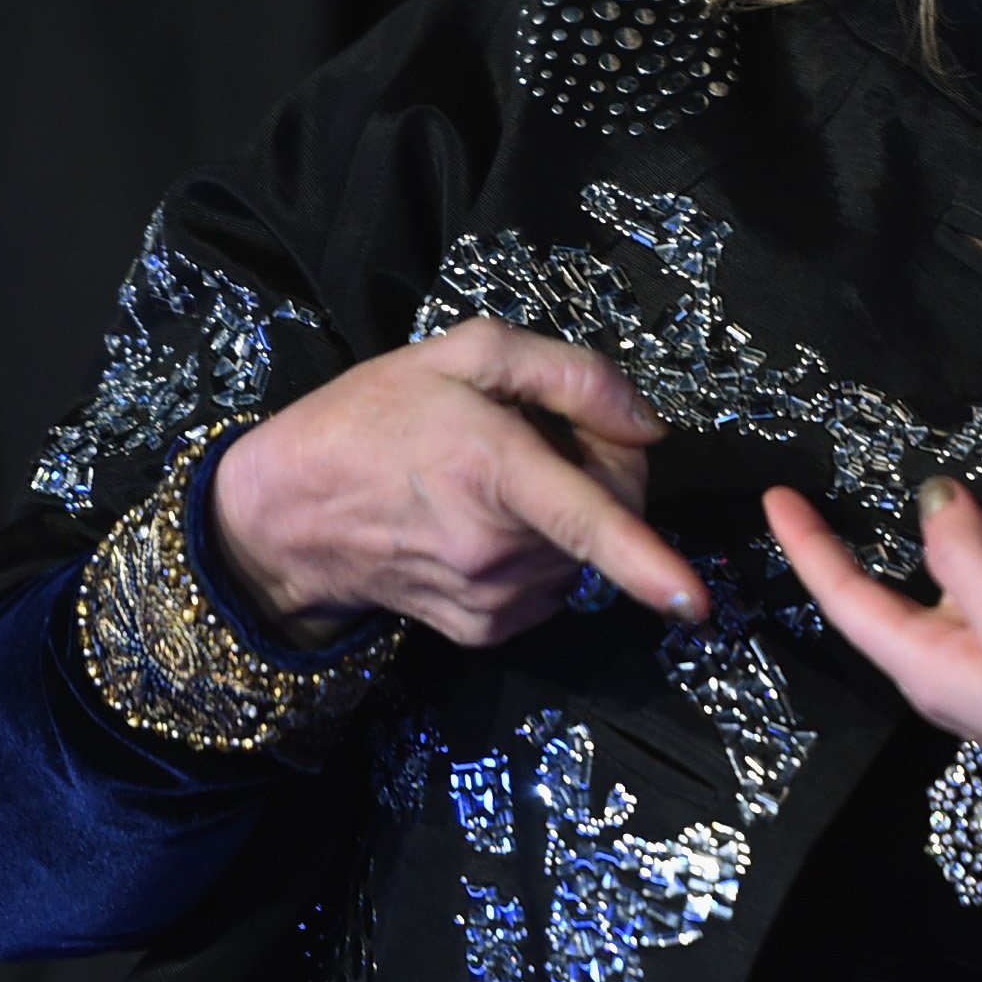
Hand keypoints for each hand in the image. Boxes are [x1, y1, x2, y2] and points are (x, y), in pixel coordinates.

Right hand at [210, 317, 702, 647]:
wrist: (289, 513)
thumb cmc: (376, 417)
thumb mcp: (462, 353)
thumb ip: (567, 373)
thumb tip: (647, 425)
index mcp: (495, 469)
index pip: (586, 522)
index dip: (647, 564)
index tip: (692, 602)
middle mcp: (497, 546)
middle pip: (611, 512)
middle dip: (602, 468)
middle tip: (540, 435)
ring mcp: (490, 597)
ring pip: (585, 551)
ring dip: (569, 514)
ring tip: (498, 478)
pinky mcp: (484, 629)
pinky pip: (553, 584)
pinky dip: (542, 551)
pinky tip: (487, 521)